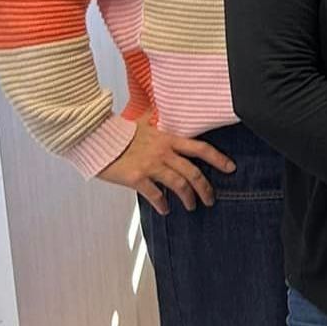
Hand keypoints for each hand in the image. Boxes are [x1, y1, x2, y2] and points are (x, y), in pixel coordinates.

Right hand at [98, 121, 234, 214]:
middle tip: (210, 199)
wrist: (95, 138)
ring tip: (191, 206)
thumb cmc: (118, 133)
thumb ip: (156, 124)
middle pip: (193, 172)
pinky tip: (166, 209)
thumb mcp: (144, 124)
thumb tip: (160, 117)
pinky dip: (163, 204)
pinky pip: (155, 195)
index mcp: (168, 139)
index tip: (230, 168)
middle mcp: (163, 152)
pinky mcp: (136, 178)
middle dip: (205, 188)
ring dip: (188, 198)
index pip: (201, 148)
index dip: (218, 159)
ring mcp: (150, 165)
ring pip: (179, 184)